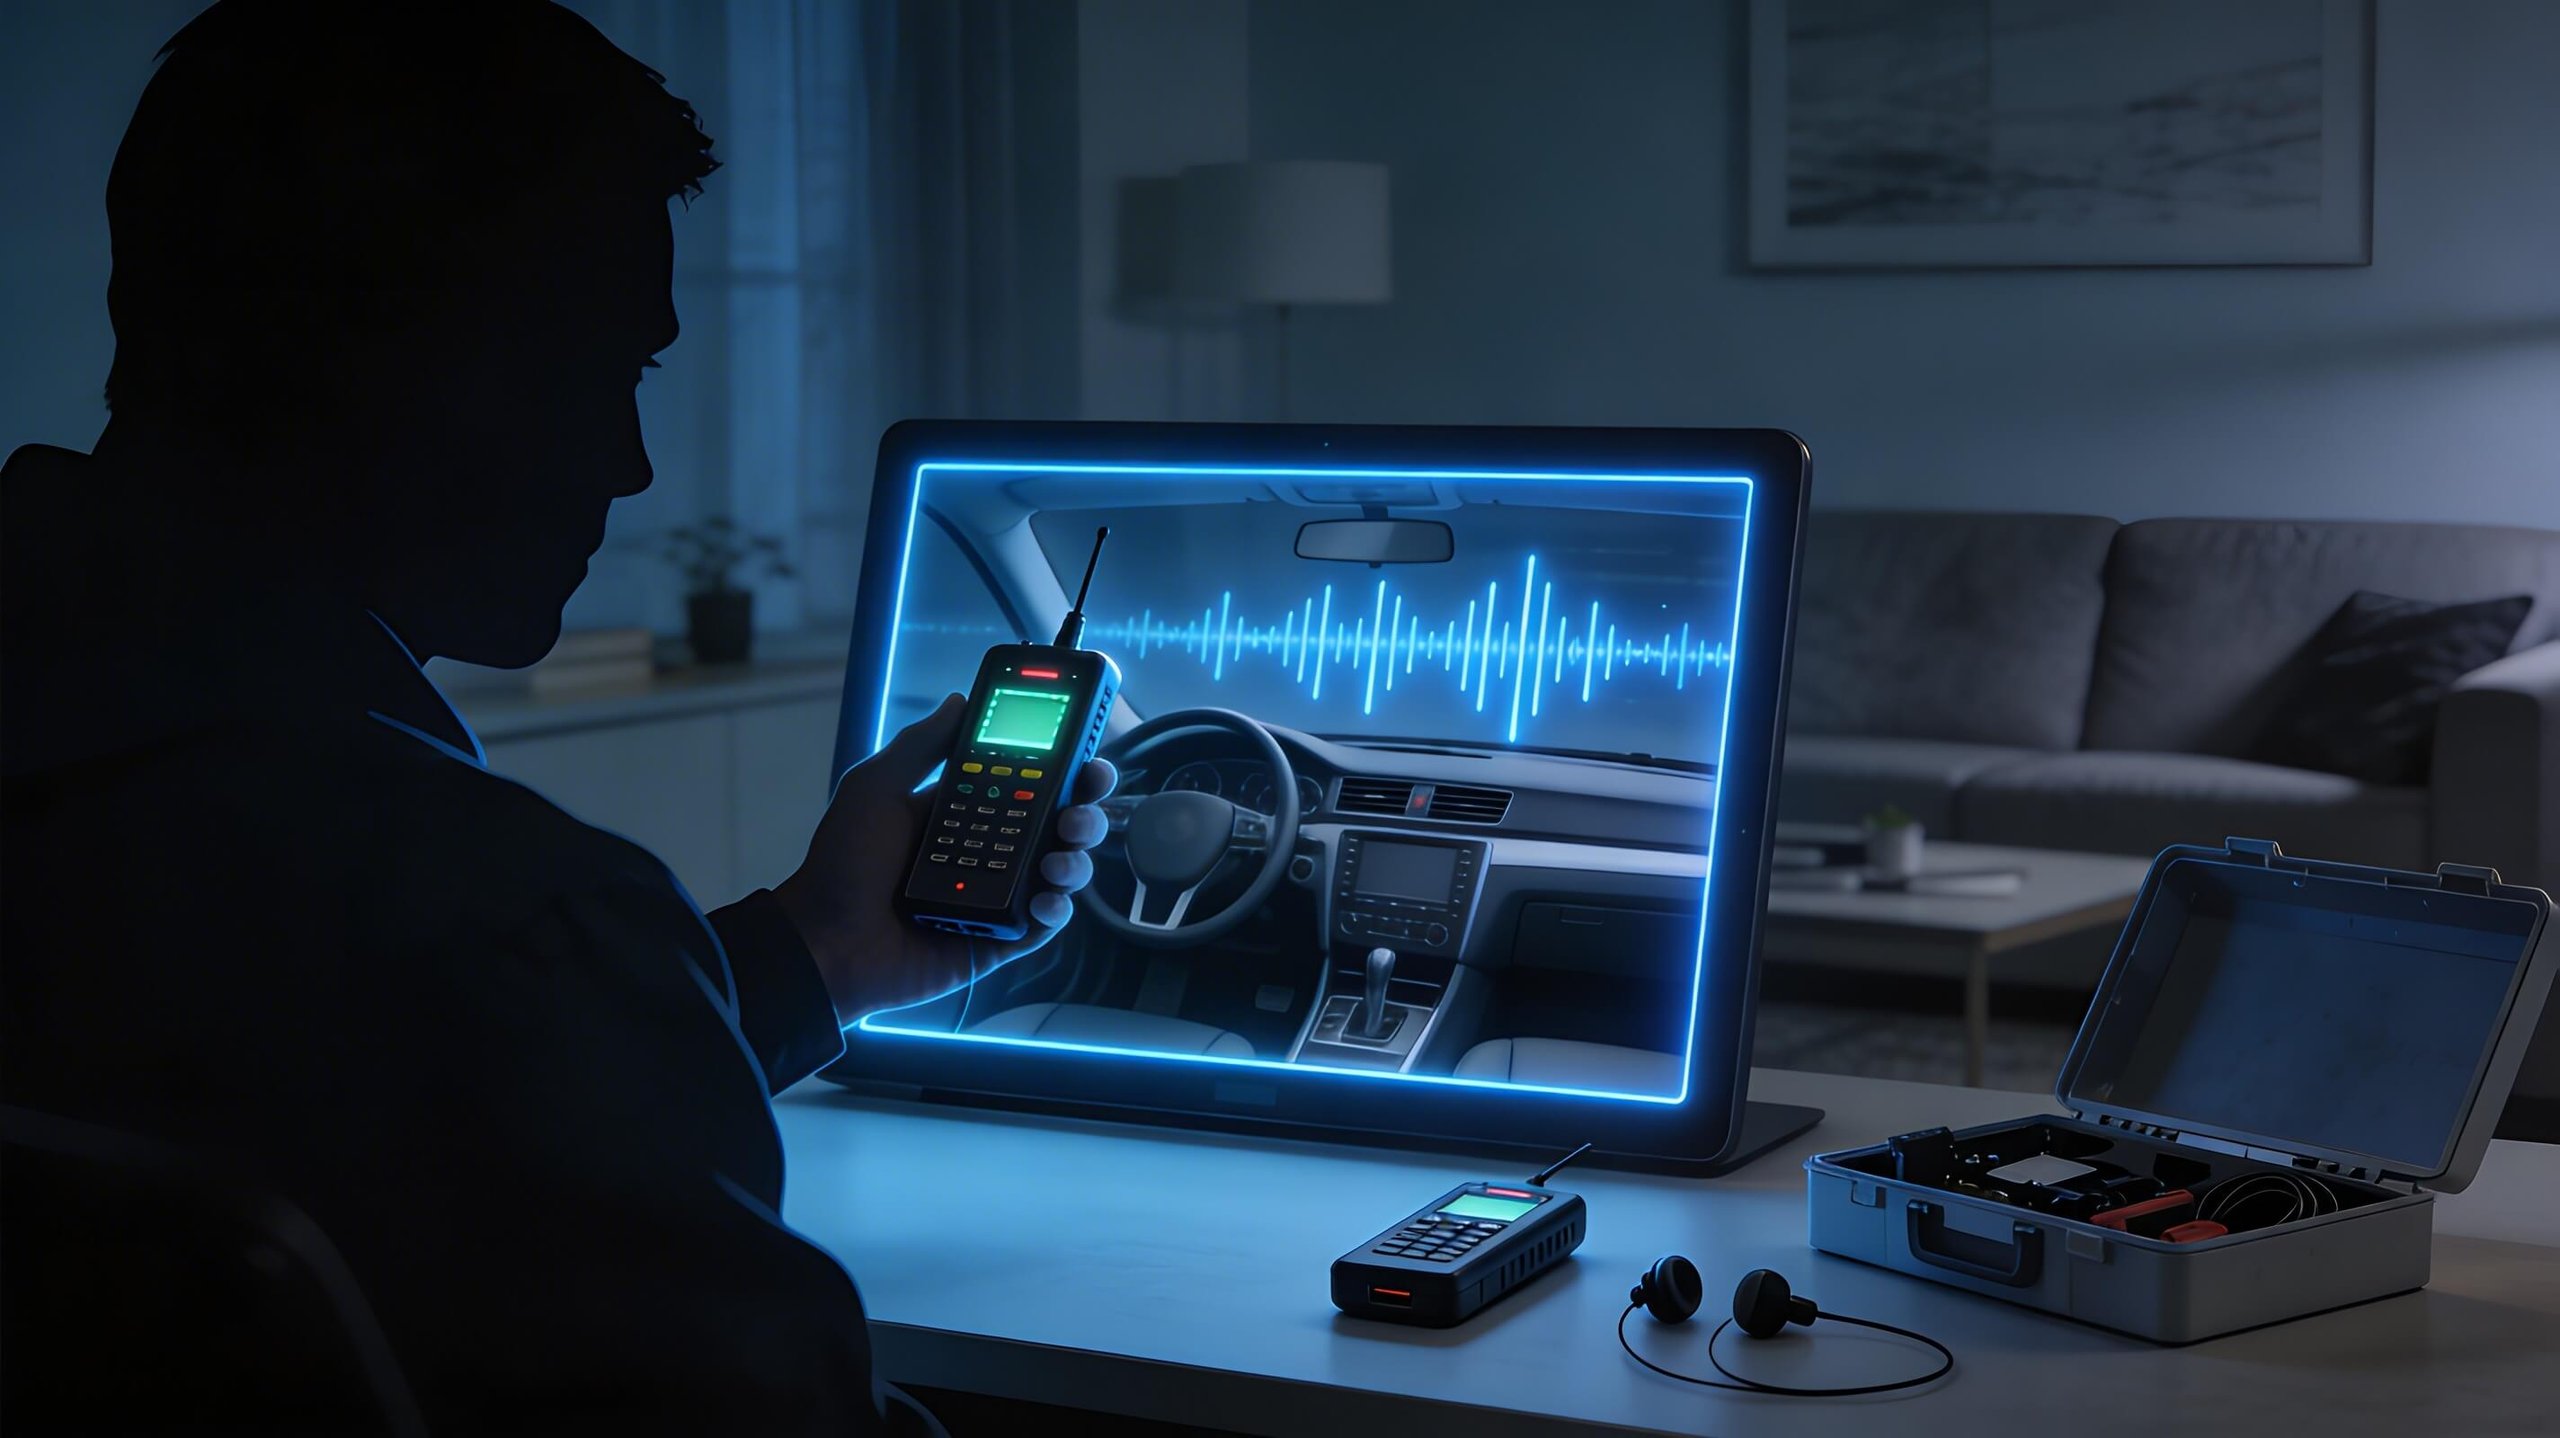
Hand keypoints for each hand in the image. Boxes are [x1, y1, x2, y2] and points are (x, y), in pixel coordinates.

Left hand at [772, 693, 1116, 1025]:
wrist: (825, 942)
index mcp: (964, 811)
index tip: (1087, 750)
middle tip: (1082, 805)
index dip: (1064, 766)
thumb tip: (959, 700)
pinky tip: (1044, 900)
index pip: (1029, 781)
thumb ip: (921, 745)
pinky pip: (1045, 925)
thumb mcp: (876, 788)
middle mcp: (989, 851)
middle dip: (1084, 809)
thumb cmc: (841, 864)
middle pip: (1058, 823)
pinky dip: (1056, 910)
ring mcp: (997, 896)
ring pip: (1061, 872)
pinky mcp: (999, 940)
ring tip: (1059, 859)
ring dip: (1075, 859)